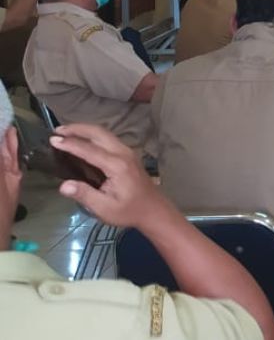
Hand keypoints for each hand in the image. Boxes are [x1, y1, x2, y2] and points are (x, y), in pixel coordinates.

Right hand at [51, 123, 172, 228]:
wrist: (153, 209)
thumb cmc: (129, 210)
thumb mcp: (105, 208)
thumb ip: (84, 195)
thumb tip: (63, 185)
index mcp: (117, 165)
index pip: (90, 149)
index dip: (70, 144)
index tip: (53, 140)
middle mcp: (123, 153)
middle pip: (99, 133)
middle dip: (77, 129)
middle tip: (57, 130)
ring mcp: (127, 152)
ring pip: (104, 133)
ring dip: (85, 130)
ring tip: (65, 132)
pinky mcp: (128, 154)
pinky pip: (108, 138)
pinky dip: (93, 135)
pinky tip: (82, 139)